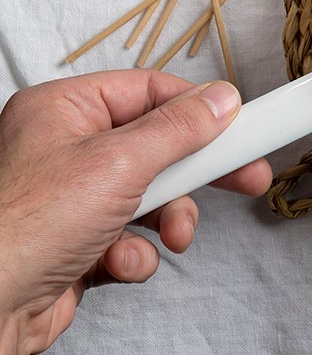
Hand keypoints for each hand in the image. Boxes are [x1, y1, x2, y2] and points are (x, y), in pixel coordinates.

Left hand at [0, 71, 271, 354]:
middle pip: (157, 147)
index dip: (197, 110)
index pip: (148, 92)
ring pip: (151, 197)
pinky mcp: (75, 246)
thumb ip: (179, 128)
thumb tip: (220, 99)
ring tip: (170, 234)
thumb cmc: (20, 230)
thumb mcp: (119, 163)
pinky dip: (136, 253)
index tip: (241, 127)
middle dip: (195, 173)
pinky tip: (120, 262)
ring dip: (168, 219)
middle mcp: (62, 150)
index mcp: (61, 112)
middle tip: (245, 178)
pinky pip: (130, 238)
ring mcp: (69, 201)